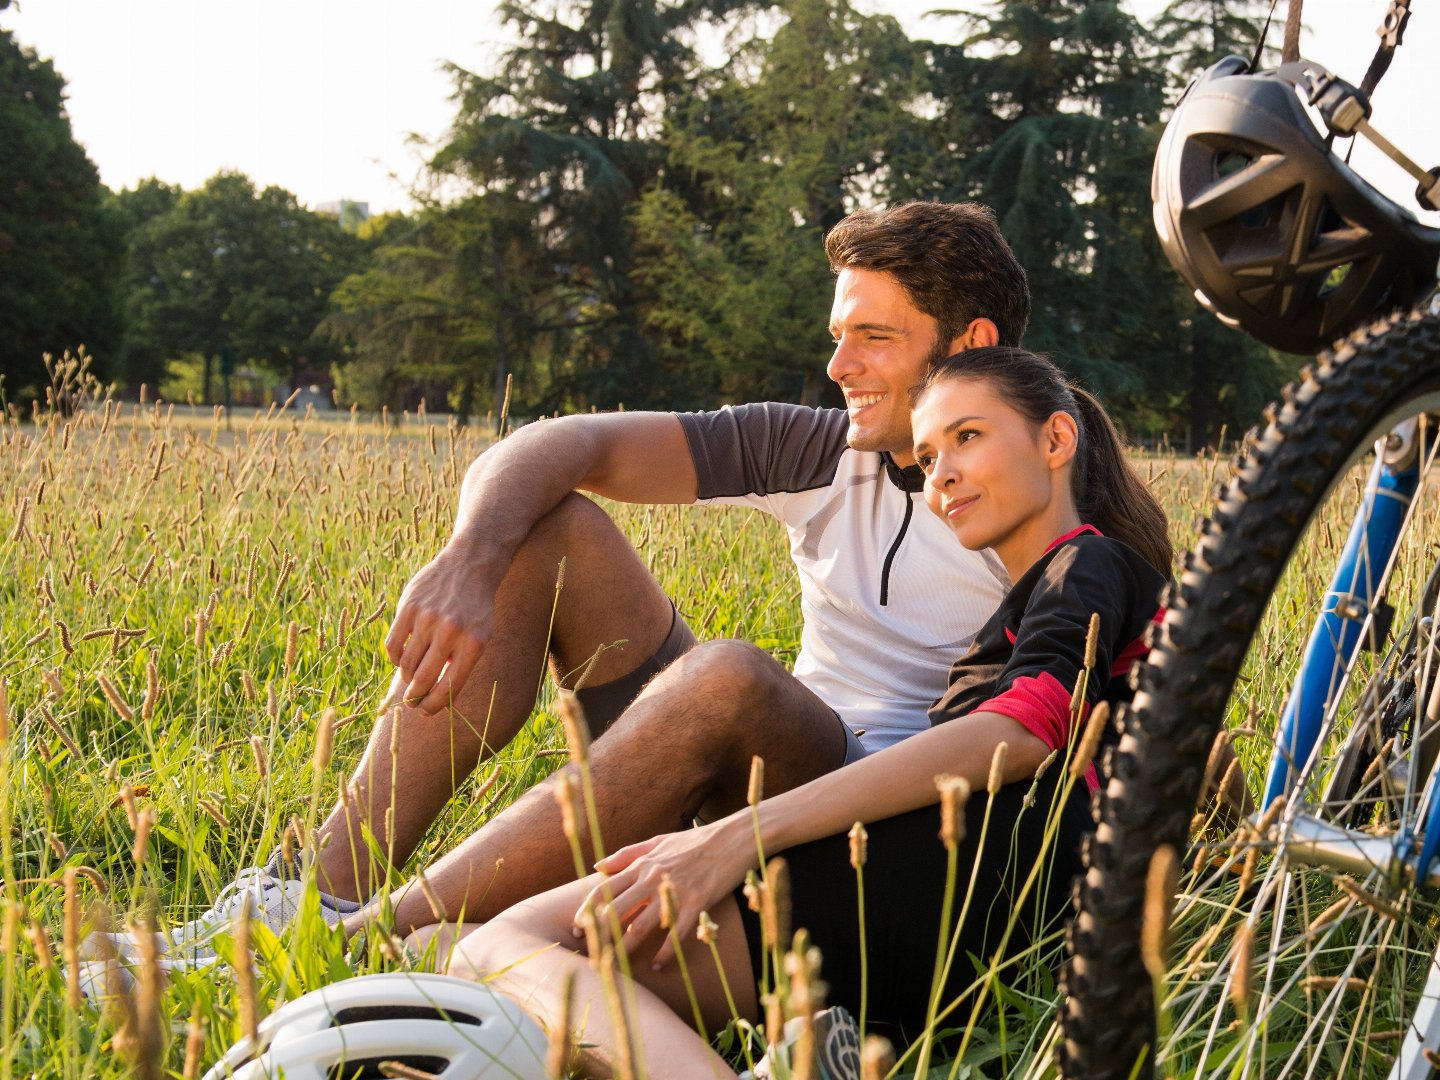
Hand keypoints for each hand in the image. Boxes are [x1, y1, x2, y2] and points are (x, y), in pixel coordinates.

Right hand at [383, 546, 493, 713]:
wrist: (469, 565)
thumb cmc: (475, 609)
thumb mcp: (481, 637)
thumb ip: (462, 666)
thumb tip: (441, 701)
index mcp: (474, 644)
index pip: (449, 688)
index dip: (434, 706)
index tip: (426, 711)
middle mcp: (451, 632)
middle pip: (423, 680)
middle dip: (415, 697)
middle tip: (412, 702)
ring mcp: (428, 618)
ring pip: (406, 664)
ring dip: (407, 676)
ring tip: (412, 675)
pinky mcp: (408, 607)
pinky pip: (393, 645)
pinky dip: (395, 658)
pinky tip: (402, 658)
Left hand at [575, 821, 753, 968]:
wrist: (733, 838)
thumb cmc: (694, 841)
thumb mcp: (658, 841)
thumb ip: (626, 855)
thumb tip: (597, 867)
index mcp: (641, 865)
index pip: (604, 889)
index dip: (587, 910)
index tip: (576, 927)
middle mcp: (652, 879)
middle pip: (616, 912)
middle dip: (599, 934)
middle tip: (589, 953)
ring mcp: (674, 892)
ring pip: (640, 927)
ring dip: (625, 949)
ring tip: (615, 967)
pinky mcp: (695, 904)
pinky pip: (675, 935)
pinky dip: (665, 953)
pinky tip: (658, 967)